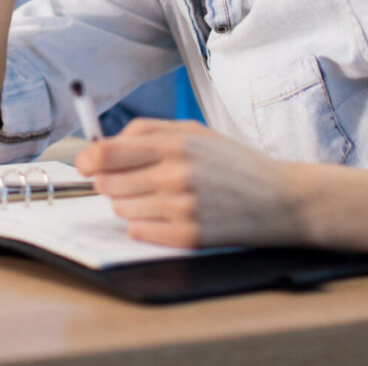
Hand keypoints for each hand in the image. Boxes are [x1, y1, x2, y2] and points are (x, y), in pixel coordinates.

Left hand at [75, 119, 305, 249]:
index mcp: (174, 144)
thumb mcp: (194, 131)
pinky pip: (139, 232)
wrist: (282, 199)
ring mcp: (181, 208)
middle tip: (131, 181)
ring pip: (121, 209)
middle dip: (110, 182)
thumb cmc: (235, 163)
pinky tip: (168, 215)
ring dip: (130, 204)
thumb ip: (148, 131)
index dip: (87, 159)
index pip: (107, 153)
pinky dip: (145, 225)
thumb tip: (104, 142)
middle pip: (107, 184)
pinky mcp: (189, 236)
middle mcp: (175, 175)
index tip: (85, 164)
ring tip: (160, 197)